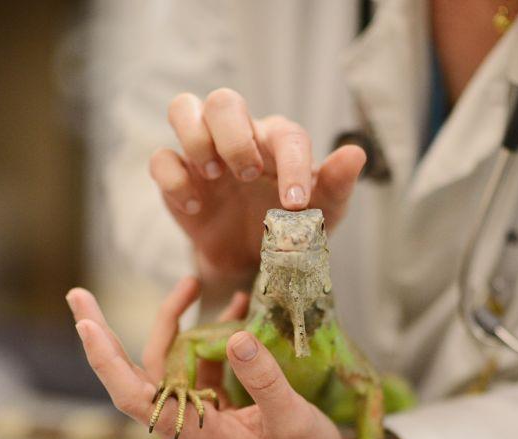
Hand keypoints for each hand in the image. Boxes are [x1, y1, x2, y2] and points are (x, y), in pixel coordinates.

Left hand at [66, 278, 378, 438]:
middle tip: (79, 294)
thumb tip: (233, 335)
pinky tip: (240, 309)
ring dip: (183, 322)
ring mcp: (206, 411)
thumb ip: (263, 378)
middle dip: (114, 331)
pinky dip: (218, 334)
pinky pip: (209, 362)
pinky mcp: (226, 404)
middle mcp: (190, 420)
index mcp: (192, 432)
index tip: (83, 322)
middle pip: (143, 369)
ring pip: (177, 359)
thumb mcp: (290, 418)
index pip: (132, 393)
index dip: (104, 358)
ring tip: (194, 283)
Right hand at [152, 88, 366, 282]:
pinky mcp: (177, 174)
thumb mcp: (322, 214)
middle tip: (247, 176)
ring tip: (215, 177)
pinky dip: (174, 179)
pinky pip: (162, 158)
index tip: (296, 204)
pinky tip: (195, 205)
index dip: (293, 165)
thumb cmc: (291, 227)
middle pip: (223, 100)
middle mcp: (238, 136)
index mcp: (278, 141)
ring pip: (184, 107)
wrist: (253, 260)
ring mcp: (203, 152)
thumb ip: (337, 184)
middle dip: (234, 136)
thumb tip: (356, 153)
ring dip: (196, 139)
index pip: (286, 135)